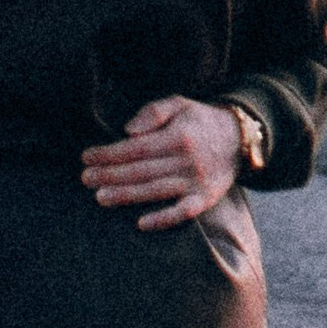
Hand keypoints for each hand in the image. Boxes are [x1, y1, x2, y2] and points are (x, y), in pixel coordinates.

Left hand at [84, 97, 243, 232]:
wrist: (240, 138)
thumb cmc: (200, 120)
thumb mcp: (179, 104)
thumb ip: (153, 112)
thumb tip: (128, 130)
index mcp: (179, 136)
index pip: (137, 147)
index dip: (110, 153)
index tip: (87, 157)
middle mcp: (188, 160)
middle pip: (142, 170)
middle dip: (110, 175)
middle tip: (85, 178)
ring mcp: (197, 182)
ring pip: (156, 191)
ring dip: (126, 195)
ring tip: (100, 197)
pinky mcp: (205, 199)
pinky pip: (183, 213)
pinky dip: (163, 219)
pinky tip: (141, 223)